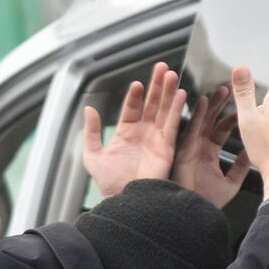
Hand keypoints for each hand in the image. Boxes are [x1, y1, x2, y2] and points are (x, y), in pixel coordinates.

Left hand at [78, 61, 185, 198]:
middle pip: (152, 104)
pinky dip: (177, 109)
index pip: (132, 108)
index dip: (135, 95)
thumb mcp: (93, 156)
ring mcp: (156, 139)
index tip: (136, 83)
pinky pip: (173, 125)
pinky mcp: (168, 147)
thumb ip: (91, 133)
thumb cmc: (109, 184)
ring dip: (169, 92)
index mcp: (125, 134)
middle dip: (156, 86)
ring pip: (164, 110)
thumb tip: (89, 109)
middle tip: (162, 67)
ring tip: (171, 75)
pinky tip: (179, 95)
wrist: (124, 201)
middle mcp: (143, 134)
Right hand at [170, 85, 251, 208]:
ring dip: (209, 105)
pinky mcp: (184, 150)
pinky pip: (191, 128)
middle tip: (228, 89)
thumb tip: (253, 153)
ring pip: (201, 121)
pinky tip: (202, 101)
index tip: (241, 106)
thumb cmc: (208, 203)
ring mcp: (191, 149)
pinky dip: (196, 115)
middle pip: (210, 121)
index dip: (229, 118)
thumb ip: (241, 167)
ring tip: (219, 90)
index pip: (221, 131)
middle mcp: (199, 149)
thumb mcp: (231, 183)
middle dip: (218, 105)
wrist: (194, 214)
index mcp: (209, 155)